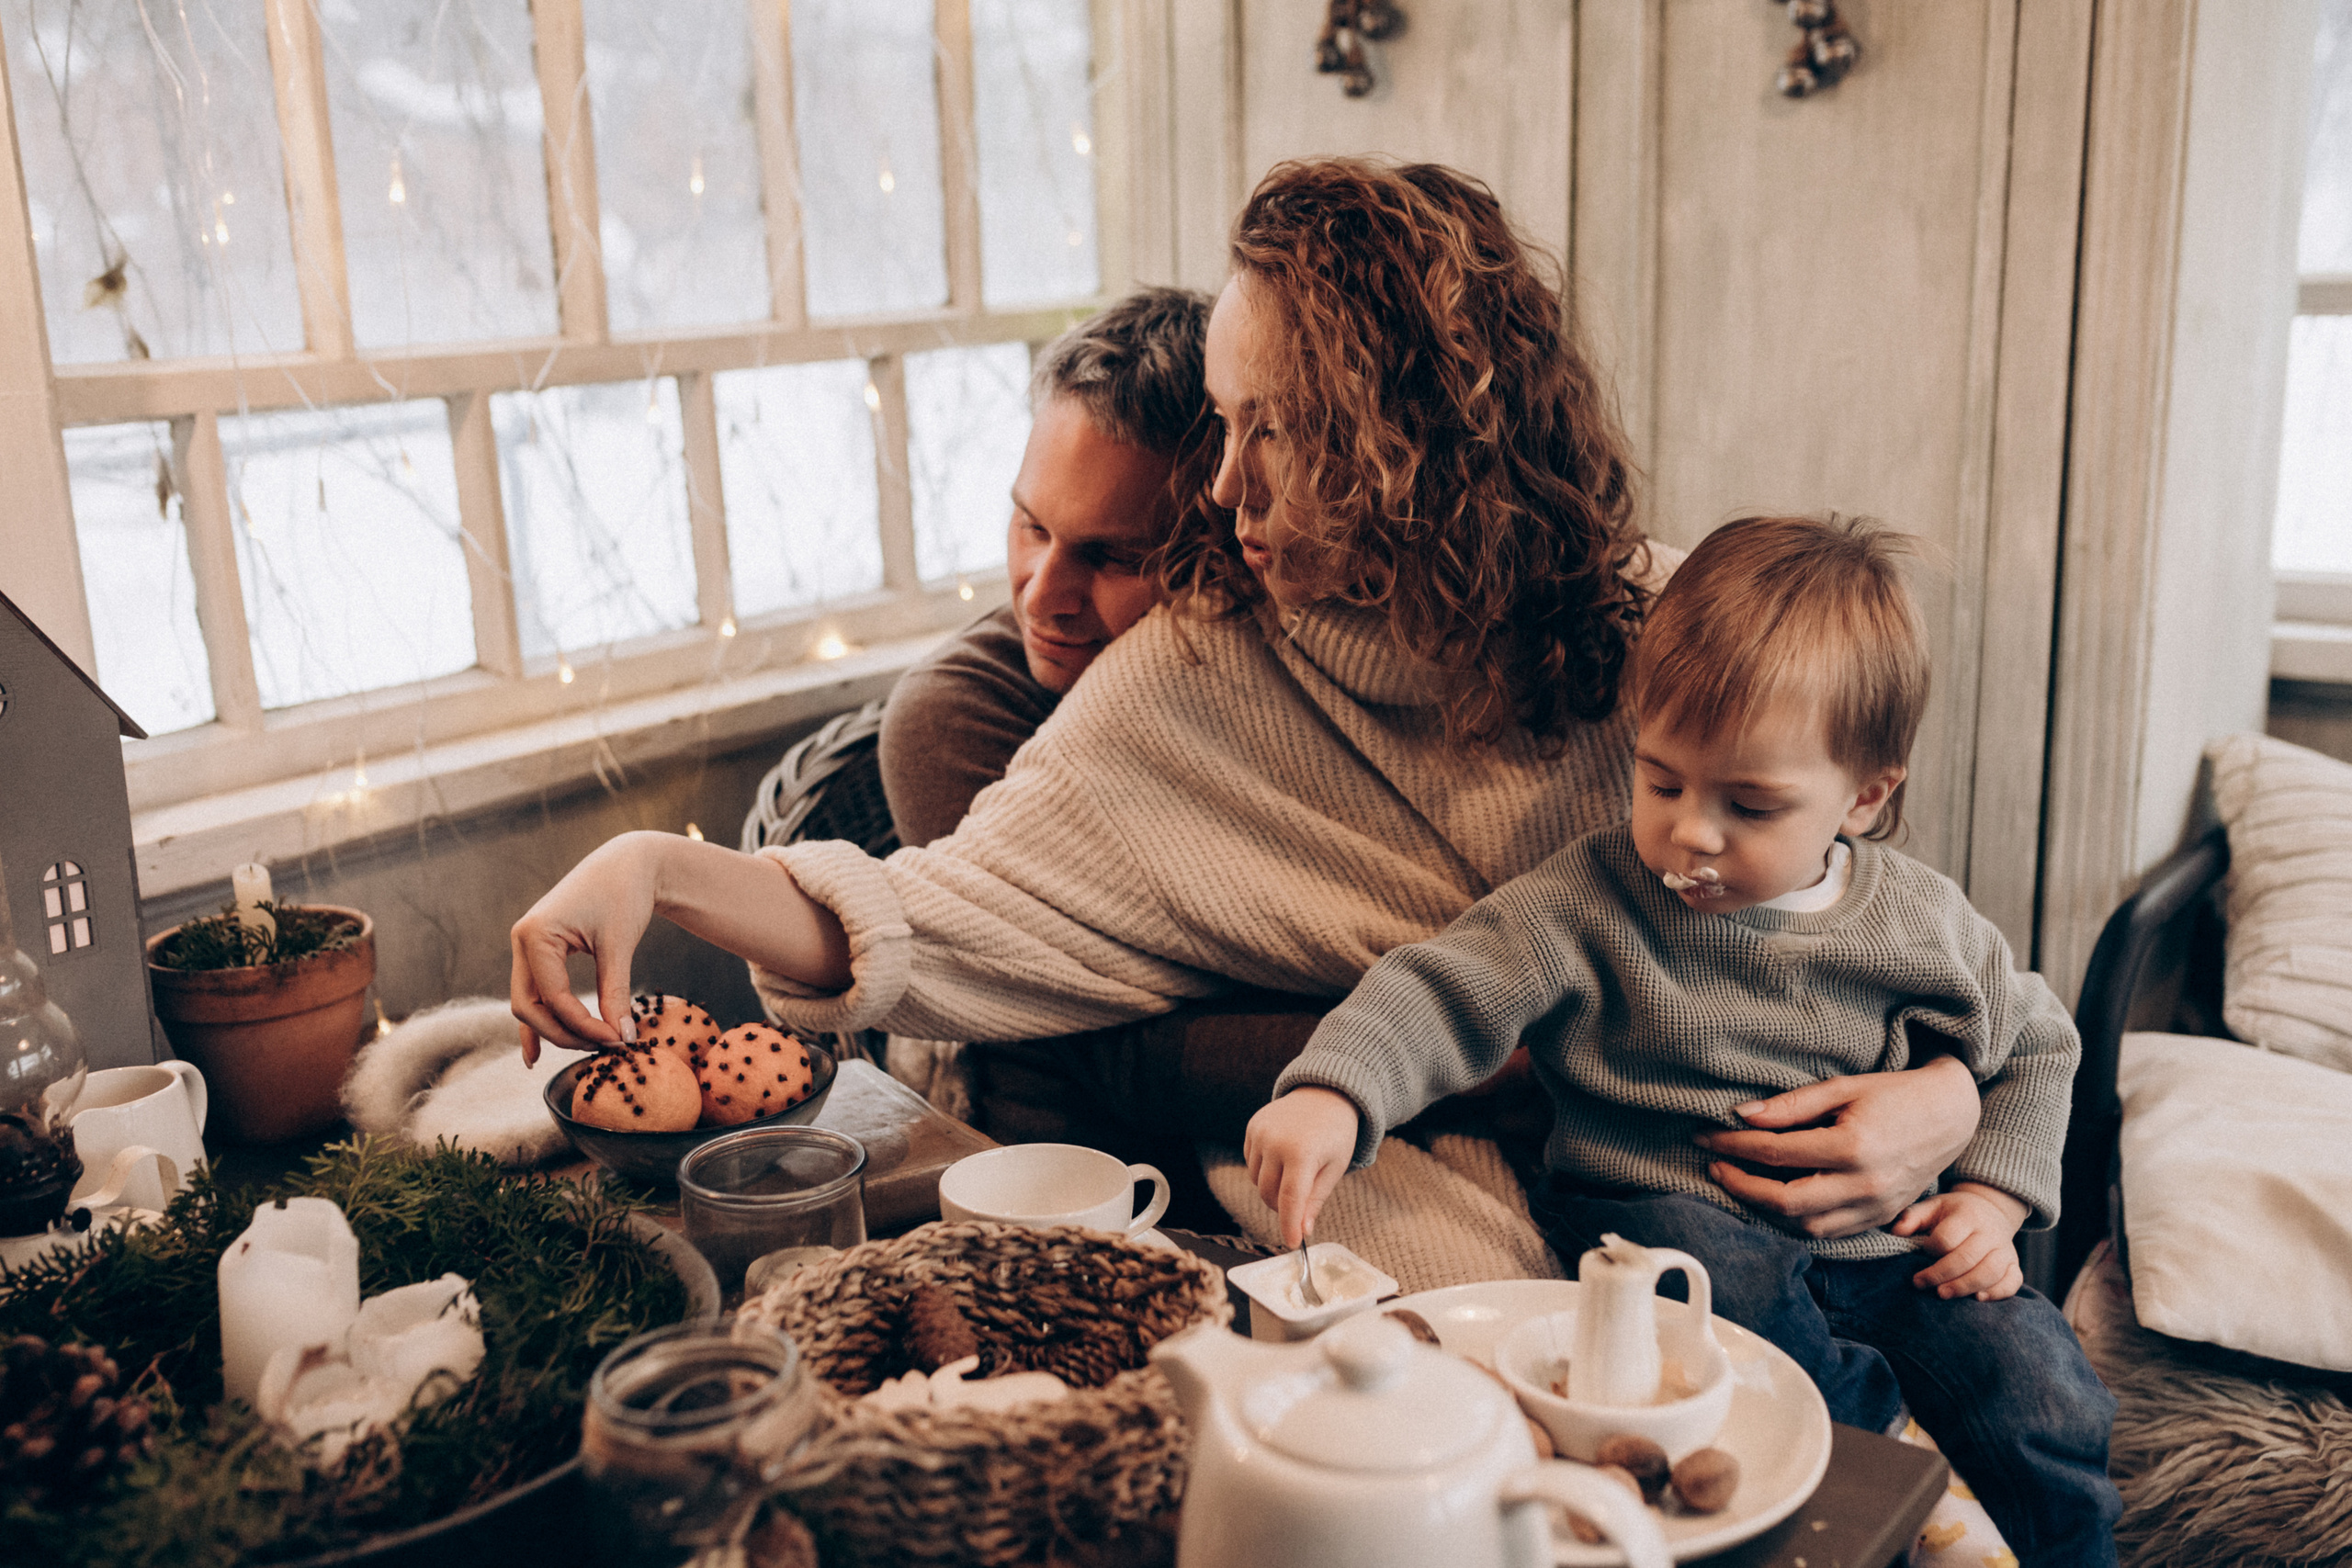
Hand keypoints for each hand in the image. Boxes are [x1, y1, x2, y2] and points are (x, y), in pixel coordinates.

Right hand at [511, 832, 853, 1065]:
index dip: (583, 1025)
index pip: (552, 997)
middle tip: (605, 1047)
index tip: (617, 1040)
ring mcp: (526, 946)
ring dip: (554, 1029)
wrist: (629, 863)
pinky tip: (535, 1055)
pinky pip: (532, 993)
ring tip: (588, 1050)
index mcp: (535, 934)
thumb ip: (616, 993)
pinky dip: (538, 1022)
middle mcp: (522, 940)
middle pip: (529, 1006)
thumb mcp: (620, 945)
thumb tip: (622, 1038)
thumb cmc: (625, 895)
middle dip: (564, 1033)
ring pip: (528, 1003)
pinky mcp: (539, 951)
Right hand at [1243, 1088, 1360, 1247]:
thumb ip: (1316, 1200)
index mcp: (1302, 1153)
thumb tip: (1302, 1230)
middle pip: (1268, 1194)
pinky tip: (1282, 1159)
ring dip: (1272, 1189)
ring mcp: (1260, 1133)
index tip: (1291, 1243)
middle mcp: (1276, 1142)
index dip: (1289, 1226)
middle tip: (1300, 1204)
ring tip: (1294, 1175)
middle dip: (1283, 1207)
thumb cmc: (1335, 1134)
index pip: (1289, 1200)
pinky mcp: (1252, 1127)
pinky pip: (1251, 1163)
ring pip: (1256, 1181)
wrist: (1325, 1094)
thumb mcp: (1334, 1168)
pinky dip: (1264, 1171)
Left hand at [1695, 1055, 1979, 1238]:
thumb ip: (1792, 1106)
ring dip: (1766, 1209)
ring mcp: (1876, 1208)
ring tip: (1741, 1182)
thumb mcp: (1842, 1088)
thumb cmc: (1894, 1094)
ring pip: (1806, 1226)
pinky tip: (1777, 1199)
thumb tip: (1742, 1116)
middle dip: (1741, 1186)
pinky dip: (1798, 1221)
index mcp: (1853, 1147)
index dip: (1734, 1146)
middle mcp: (1865, 1185)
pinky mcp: (1881, 1219)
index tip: (1706, 1137)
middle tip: (1716, 1167)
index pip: (1776, 1153)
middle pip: (1786, 1202)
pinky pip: (1830, 1232)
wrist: (1951, 1115)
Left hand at [1893, 1182, 2027, 1299]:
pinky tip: (1978, 1298)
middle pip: (1967, 1257)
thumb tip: (1896, 1232)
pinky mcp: (2014, 1264)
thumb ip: (1912, 1217)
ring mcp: (2005, 1249)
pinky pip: (2012, 1282)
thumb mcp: (1932, 1207)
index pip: (1948, 1237)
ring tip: (1943, 1294)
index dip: (1931, 1248)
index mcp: (1967, 1215)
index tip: (1921, 1253)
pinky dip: (1997, 1292)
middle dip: (1942, 1274)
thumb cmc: (1953, 1213)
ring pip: (1990, 1272)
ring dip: (1965, 1286)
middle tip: (1922, 1284)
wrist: (1989, 1210)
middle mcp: (1989, 1232)